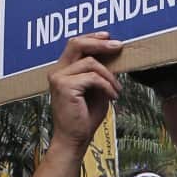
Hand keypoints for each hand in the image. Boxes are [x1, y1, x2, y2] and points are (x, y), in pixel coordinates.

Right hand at [47, 34, 121, 149]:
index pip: (75, 45)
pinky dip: (107, 85)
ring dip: (109, 75)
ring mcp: (58, 78)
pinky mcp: (64, 86)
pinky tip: (112, 96)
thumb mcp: (96, 89)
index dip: (92, 37)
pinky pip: (93, 77)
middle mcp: (57, 71)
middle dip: (100, 43)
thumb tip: (113, 55)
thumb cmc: (84, 117)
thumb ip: (99, 73)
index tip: (108, 37)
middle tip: (118, 45)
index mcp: (63, 70)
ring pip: (91, 62)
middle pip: (77, 44)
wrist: (74, 139)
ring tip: (117, 89)